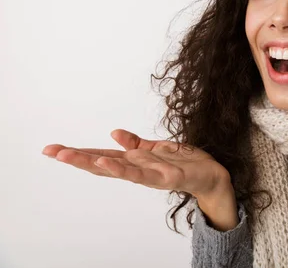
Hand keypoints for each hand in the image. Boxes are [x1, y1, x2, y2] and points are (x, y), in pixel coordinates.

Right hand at [42, 129, 230, 198]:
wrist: (212, 174)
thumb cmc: (183, 163)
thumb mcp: (157, 149)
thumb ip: (135, 144)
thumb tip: (113, 133)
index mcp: (134, 161)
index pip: (101, 156)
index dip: (78, 152)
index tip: (52, 148)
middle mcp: (138, 170)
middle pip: (103, 164)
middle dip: (77, 158)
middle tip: (51, 151)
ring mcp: (151, 175)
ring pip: (118, 170)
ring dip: (94, 163)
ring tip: (71, 156)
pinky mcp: (166, 178)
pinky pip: (143, 174)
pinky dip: (124, 169)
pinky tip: (108, 162)